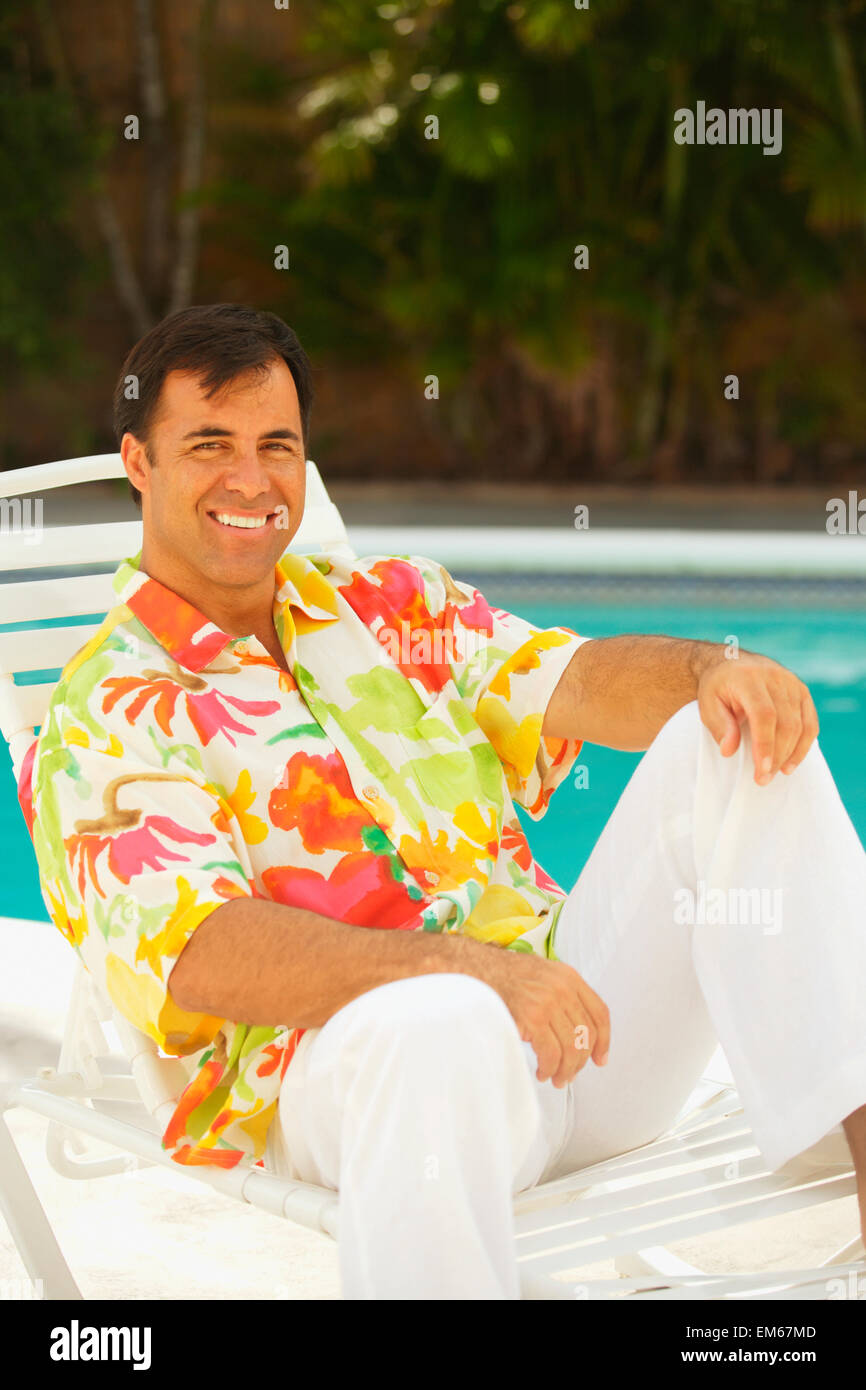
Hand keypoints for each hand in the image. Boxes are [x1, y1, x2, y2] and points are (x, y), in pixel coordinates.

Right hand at [470, 944, 609, 1087]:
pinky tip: (542, 1071)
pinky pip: (551, 1053)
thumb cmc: (504, 975)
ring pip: (571, 1048)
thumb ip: (563, 994)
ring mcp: (548, 1002)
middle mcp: (563, 988)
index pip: (600, 1013)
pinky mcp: (533, 1018)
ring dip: (565, 1070)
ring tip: (555, 1077)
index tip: (599, 1058)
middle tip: (569, 1074)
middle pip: (587, 1035)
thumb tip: (575, 1030)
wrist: (477, 970)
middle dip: (580, 1062)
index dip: (604, 1040)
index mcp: (569, 977)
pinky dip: (549, 1068)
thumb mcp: (543, 974)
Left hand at [696, 651, 818, 784]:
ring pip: (800, 725)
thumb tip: (729, 751)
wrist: (731, 662)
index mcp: (748, 678)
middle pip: (785, 723)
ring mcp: (792, 683)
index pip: (764, 714)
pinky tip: (791, 762)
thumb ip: (719, 726)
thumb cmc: (718, 687)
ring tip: (776, 773)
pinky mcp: (802, 691)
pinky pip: (810, 722)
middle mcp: (775, 677)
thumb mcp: (708, 704)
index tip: (762, 769)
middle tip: (763, 779)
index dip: (765, 744)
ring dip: (790, 754)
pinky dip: (804, 745)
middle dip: (777, 755)